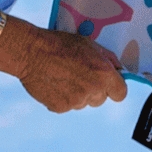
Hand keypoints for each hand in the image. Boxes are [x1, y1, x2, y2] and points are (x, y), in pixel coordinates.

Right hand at [0, 18, 127, 113]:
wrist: (31, 52)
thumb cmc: (60, 44)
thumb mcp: (88, 44)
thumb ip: (107, 59)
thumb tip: (118, 69)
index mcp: (104, 74)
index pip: (120, 94)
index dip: (114, 89)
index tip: (107, 84)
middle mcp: (93, 90)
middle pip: (100, 100)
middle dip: (93, 90)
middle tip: (78, 76)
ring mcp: (76, 101)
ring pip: (83, 103)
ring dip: (77, 94)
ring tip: (62, 77)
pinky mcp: (60, 108)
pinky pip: (66, 106)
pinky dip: (61, 98)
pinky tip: (53, 83)